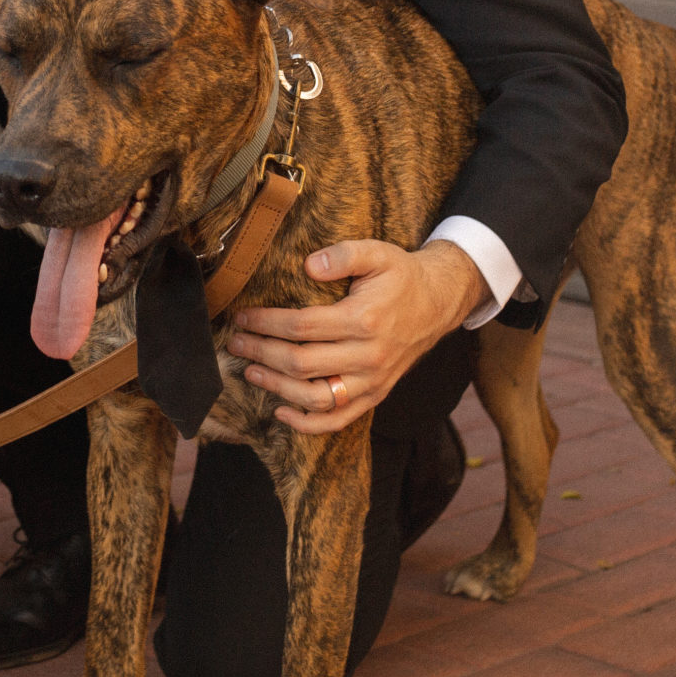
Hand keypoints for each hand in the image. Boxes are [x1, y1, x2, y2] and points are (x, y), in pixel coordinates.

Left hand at [224, 239, 487, 435]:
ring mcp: (373, 381)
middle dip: (261, 353)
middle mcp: (369, 356)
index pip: (301, 327)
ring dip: (276, 388)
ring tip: (250, 371)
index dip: (266, 323)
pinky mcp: (376, 396)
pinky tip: (280, 413)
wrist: (439, 302)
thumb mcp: (378, 252)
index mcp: (364, 319)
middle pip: (301, 364)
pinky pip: (339, 420)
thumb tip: (309, 265)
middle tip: (235, 342)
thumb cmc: (401, 276)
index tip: (242, 317)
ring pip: (316, 398)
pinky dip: (308, 424)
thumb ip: (344, 254)